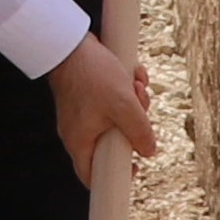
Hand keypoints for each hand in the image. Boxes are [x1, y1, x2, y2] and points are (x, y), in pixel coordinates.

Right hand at [48, 36, 155, 182]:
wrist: (70, 43)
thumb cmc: (91, 74)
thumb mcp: (124, 105)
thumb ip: (140, 131)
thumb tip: (149, 150)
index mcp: (80, 141)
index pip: (92, 176)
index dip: (115, 176)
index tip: (134, 167)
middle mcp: (78, 130)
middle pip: (113, 142)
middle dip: (133, 125)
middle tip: (140, 108)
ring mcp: (83, 113)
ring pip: (116, 118)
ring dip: (133, 103)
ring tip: (135, 84)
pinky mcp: (88, 95)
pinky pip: (112, 101)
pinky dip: (125, 90)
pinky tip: (132, 74)